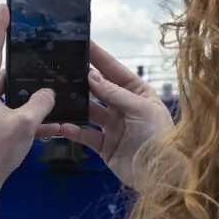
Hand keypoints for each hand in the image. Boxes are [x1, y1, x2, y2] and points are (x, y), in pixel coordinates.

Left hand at [0, 5, 54, 199]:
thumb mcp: (25, 124)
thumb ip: (41, 104)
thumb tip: (49, 94)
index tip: (3, 8)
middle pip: (3, 78)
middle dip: (24, 76)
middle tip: (40, 67)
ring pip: (8, 101)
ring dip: (28, 104)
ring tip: (50, 106)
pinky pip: (7, 118)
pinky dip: (24, 120)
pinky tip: (46, 128)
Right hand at [37, 42, 173, 190]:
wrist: (161, 175)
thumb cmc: (158, 137)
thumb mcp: (140, 109)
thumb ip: (115, 93)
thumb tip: (91, 76)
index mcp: (137, 93)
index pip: (114, 71)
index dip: (99, 57)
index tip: (83, 43)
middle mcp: (123, 107)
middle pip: (98, 89)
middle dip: (82, 79)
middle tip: (61, 68)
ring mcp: (113, 126)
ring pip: (88, 110)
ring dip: (74, 104)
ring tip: (56, 95)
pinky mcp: (104, 145)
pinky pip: (85, 134)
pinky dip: (73, 130)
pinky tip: (62, 125)